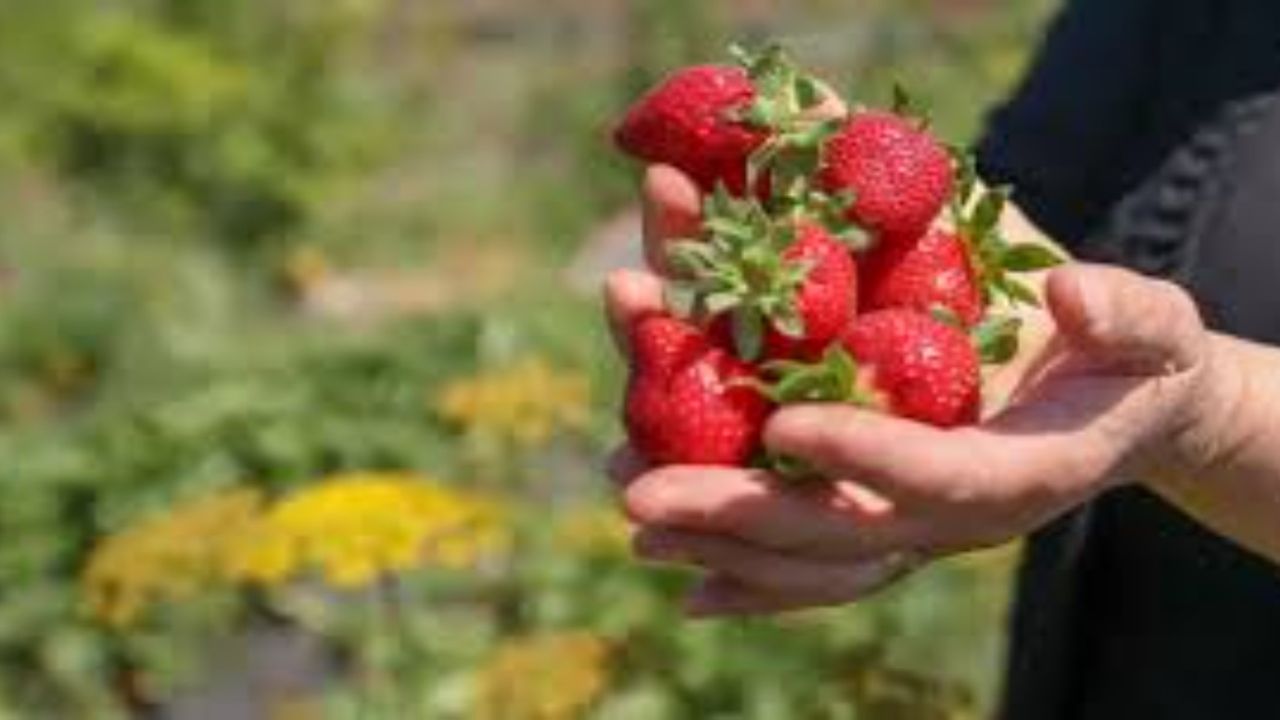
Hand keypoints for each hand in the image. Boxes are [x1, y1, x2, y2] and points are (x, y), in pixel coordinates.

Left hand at [605, 166, 1217, 616]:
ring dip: (718, 545)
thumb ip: (1128, 314)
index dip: (866, 450)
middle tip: (640, 496)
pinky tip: (682, 584)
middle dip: (738, 513)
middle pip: (840, 532)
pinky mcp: (889, 527)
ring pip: (811, 560)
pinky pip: (816, 571)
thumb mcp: (1154, 325)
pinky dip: (751, 583)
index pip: (936, 472)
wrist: (1118, 413)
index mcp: (1021, 473)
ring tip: (632, 519)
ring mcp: (916, 533)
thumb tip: (1072, 299)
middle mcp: (956, 521)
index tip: (783, 421)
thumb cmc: (1135, 361)